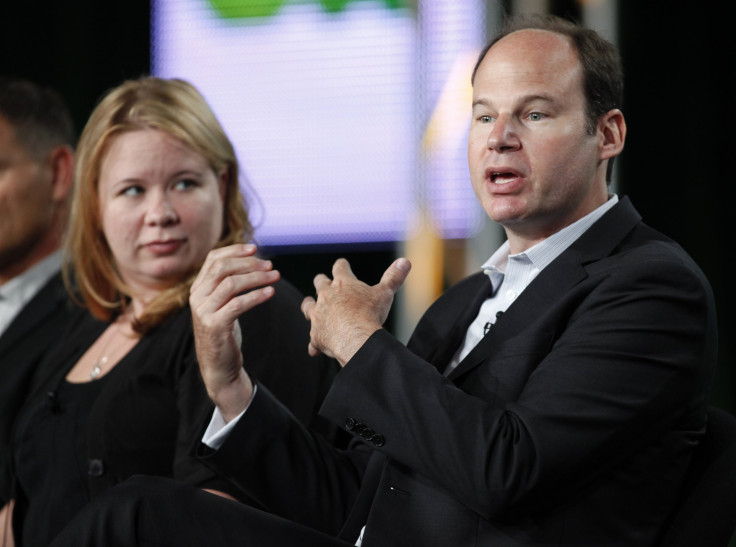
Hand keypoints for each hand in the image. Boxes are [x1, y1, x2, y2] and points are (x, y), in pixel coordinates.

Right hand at [190, 244, 278, 420]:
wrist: (218, 367)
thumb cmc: (224, 332)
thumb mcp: (222, 305)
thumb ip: (227, 284)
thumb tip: (251, 260)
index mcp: (197, 289)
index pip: (213, 259)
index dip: (235, 250)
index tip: (255, 248)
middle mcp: (197, 297)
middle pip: (223, 268)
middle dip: (249, 263)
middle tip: (270, 265)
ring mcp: (203, 312)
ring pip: (231, 284)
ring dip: (257, 277)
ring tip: (275, 277)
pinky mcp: (215, 326)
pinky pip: (238, 304)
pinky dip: (256, 296)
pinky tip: (271, 293)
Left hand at [301, 257, 410, 365]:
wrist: (355, 338)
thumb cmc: (370, 314)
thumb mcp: (385, 293)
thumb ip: (394, 277)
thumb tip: (405, 261)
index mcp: (343, 283)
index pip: (340, 267)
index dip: (342, 266)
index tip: (342, 264)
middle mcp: (326, 296)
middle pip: (320, 283)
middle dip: (322, 282)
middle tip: (323, 282)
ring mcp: (318, 315)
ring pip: (308, 306)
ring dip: (309, 306)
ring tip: (310, 306)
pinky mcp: (316, 334)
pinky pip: (312, 340)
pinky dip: (314, 344)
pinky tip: (314, 349)